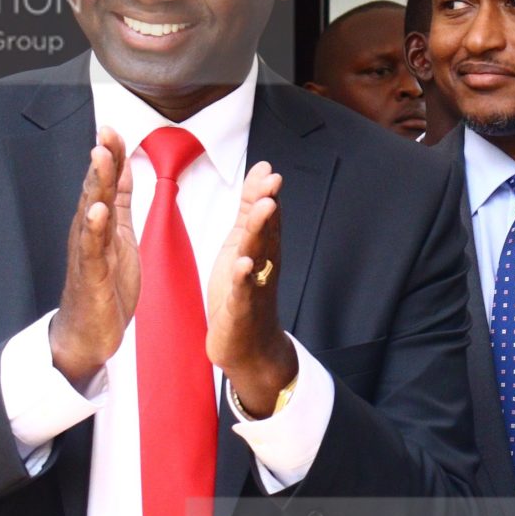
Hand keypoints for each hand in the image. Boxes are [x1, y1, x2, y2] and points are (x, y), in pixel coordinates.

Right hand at [47, 128, 138, 387]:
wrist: (89, 331)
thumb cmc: (105, 282)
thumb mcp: (119, 234)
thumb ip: (120, 200)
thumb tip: (123, 165)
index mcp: (100, 221)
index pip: (106, 181)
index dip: (111, 155)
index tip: (112, 126)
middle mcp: (89, 231)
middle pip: (95, 189)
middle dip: (102, 161)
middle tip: (105, 132)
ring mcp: (88, 252)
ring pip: (91, 212)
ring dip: (95, 185)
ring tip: (99, 157)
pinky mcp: (91, 275)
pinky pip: (92, 249)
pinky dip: (94, 230)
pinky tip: (97, 212)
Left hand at [208, 160, 296, 413]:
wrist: (250, 347)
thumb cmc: (244, 292)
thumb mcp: (244, 243)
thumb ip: (251, 207)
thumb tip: (263, 168)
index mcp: (261, 250)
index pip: (267, 218)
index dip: (266, 194)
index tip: (269, 170)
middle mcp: (263, 266)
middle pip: (267, 233)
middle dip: (269, 207)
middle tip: (273, 182)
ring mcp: (254, 288)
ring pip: (258, 256)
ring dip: (261, 233)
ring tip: (265, 209)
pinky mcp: (241, 310)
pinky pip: (243, 292)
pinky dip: (243, 278)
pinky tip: (243, 264)